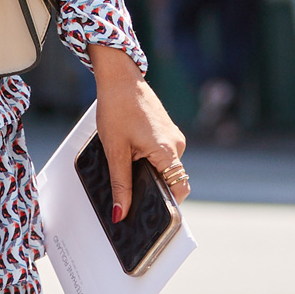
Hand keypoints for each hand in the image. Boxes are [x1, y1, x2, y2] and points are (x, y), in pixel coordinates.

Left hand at [87, 45, 187, 218]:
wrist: (120, 78)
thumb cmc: (117, 108)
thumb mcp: (115, 151)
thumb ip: (120, 184)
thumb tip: (121, 213)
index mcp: (168, 151)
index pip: (179, 189)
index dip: (168, 205)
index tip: (151, 215)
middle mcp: (177, 144)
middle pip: (172, 179)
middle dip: (153, 188)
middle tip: (131, 194)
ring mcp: (174, 136)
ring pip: (166, 166)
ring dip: (149, 171)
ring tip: (126, 164)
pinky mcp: (168, 131)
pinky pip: (163, 154)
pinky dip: (149, 159)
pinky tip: (131, 153)